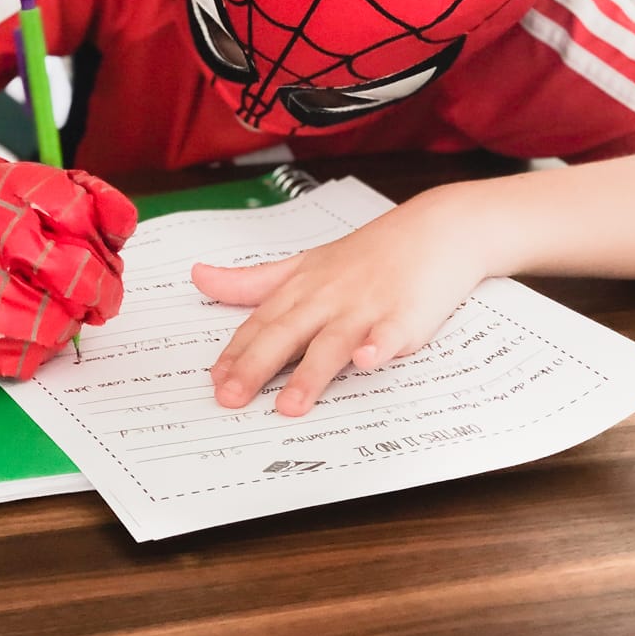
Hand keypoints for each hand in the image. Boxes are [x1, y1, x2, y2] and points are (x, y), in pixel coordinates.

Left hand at [192, 191, 487, 415]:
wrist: (436, 228)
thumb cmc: (370, 253)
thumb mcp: (305, 263)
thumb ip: (252, 280)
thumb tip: (199, 277)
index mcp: (303, 287)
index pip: (261, 324)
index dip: (235, 354)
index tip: (213, 382)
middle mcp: (329, 297)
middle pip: (286, 334)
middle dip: (256, 367)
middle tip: (230, 399)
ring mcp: (367, 306)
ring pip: (333, 342)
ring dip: (311, 373)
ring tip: (290, 407)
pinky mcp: (405, 315)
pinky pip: (389, 334)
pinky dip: (378, 347)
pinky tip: (367, 361)